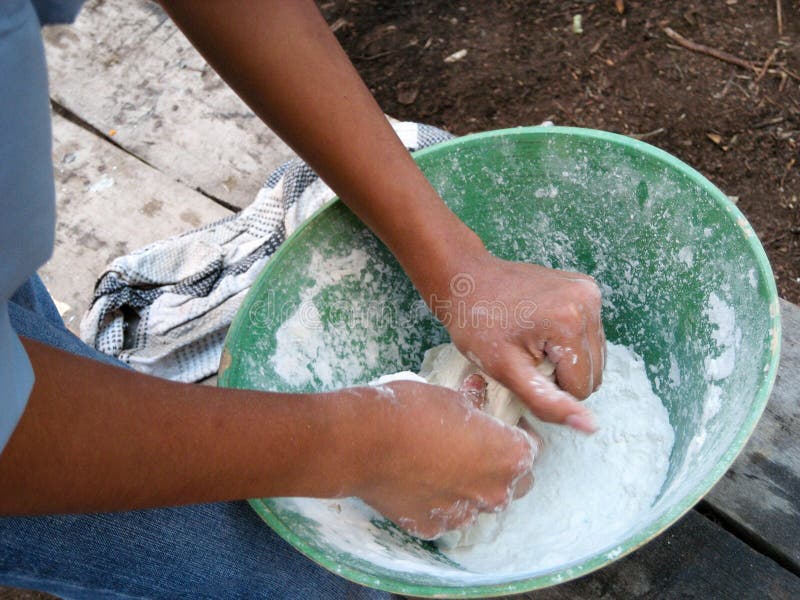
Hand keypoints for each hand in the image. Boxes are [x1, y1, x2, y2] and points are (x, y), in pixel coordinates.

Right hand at [354, 377, 536, 539]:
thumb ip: (473, 403)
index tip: (497, 423)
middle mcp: (495, 492)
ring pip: (479, 503)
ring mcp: (464, 515)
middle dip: (501, 466)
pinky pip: (446, 515)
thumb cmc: (412, 411)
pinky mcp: (433, 528)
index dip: (516, 433)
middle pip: (514, 483)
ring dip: (470, 487)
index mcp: (510, 456)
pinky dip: (438, 501)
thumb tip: (477, 392)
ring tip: (442, 464)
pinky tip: (419, 481)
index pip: (531, 449)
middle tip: (475, 445)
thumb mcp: (450, 397)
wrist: (363, 443)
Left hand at [433, 253, 604, 431]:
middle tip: (525, 355)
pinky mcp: (586, 287)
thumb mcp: (506, 371)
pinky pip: (590, 332)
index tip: (522, 366)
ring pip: (594, 354)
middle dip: (560, 373)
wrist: (465, 281)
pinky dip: (568, 339)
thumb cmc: (477, 325)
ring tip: (531, 341)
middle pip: (593, 371)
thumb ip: (548, 402)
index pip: (582, 388)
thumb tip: (590, 427)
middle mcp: (588, 302)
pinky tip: (540, 328)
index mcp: (570, 322)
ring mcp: (589, 291)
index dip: (549, 387)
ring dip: (565, 358)